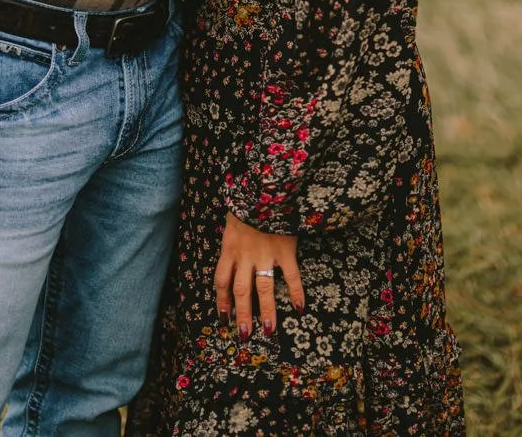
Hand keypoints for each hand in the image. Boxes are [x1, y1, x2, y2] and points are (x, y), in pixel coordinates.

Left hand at [213, 212, 303, 338]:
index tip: (224, 319)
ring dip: (266, 311)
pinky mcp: (285, 249)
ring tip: (268, 330)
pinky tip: (299, 308)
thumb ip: (232, 241)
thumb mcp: (232, 221)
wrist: (265, 187)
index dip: (222, 301)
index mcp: (229, 248)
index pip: (221, 281)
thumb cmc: (246, 202)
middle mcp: (245, 255)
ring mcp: (265, 254)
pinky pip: (291, 275)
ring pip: (264, 289)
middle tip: (244, 335)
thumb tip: (231, 261)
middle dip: (242, 315)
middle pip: (241, 291)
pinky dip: (296, 292)